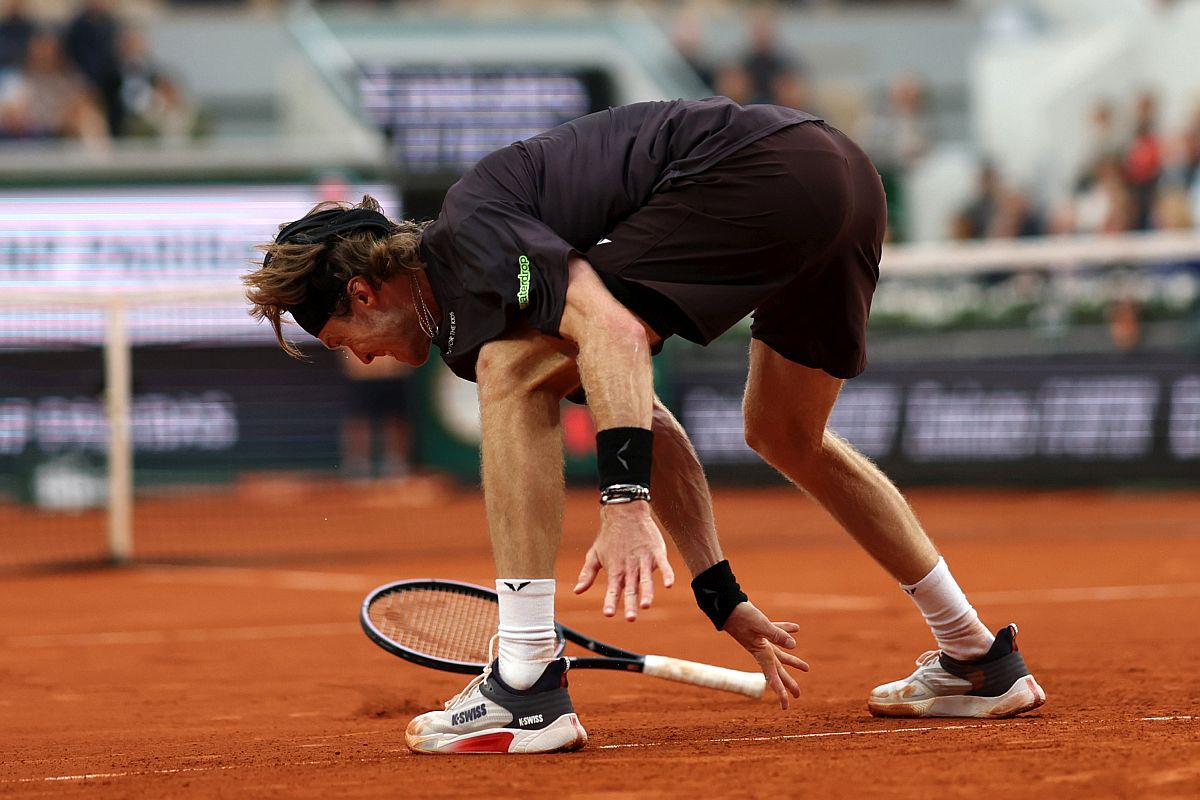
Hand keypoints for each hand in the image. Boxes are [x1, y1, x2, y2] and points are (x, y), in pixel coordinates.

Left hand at [573, 501, 674, 620]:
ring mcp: (643, 559)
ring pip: (646, 579)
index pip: (612, 589)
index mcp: (615, 570)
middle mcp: (629, 567)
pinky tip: (668, 585)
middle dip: (630, 603)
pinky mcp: (656, 551)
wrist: (624, 511)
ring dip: (646, 592)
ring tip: (646, 605)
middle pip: (630, 588)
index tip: (608, 614)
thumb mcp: (594, 554)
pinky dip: (666, 574)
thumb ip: (586, 574)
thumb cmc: (609, 536)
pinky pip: (663, 564)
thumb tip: (577, 591)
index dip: (610, 601)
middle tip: (630, 618)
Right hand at [721, 602, 808, 709]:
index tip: (786, 706)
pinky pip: (777, 632)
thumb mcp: (760, 625)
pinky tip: (796, 629)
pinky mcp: (760, 628)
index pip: (773, 677)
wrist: (725, 605)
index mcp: (761, 653)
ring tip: (806, 668)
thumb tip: (794, 645)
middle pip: (778, 670)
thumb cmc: (741, 616)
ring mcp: (761, 640)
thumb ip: (777, 635)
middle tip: (798, 695)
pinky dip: (786, 631)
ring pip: (780, 654)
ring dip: (792, 661)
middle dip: (789, 683)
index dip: (780, 692)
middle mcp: (762, 650)